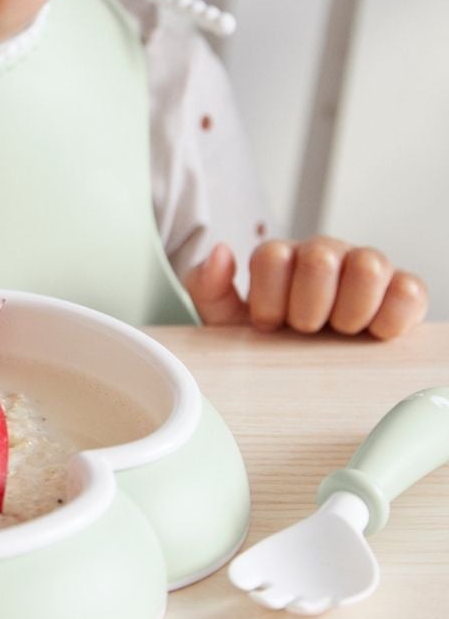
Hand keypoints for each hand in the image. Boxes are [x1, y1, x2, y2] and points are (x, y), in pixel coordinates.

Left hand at [185, 238, 428, 338]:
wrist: (308, 365)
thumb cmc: (272, 340)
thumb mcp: (227, 321)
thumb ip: (209, 287)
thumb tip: (220, 252)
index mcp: (282, 258)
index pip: (272, 256)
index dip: (268, 299)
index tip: (268, 326)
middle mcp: (325, 254)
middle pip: (320, 258)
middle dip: (308, 308)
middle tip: (305, 330)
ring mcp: (366, 268)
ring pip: (368, 266)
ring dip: (350, 311)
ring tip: (339, 332)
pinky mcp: (402, 291)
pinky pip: (409, 290)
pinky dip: (391, 316)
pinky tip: (374, 334)